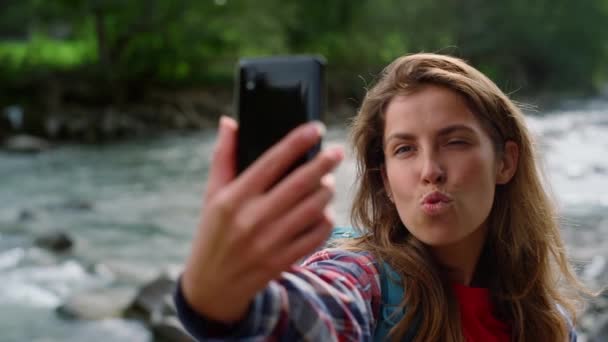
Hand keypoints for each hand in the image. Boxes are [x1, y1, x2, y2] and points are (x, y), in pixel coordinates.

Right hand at [181, 116, 343, 322]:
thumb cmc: (212, 233)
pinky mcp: (282, 261)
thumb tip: (229, 122)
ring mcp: (268, 242)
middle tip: (337, 151)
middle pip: (299, 184)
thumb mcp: (212, 196)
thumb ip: (223, 157)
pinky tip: (324, 210)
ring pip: (312, 209)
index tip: (316, 128)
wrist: (211, 288)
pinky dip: (326, 220)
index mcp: (233, 198)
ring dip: (327, 191)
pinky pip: (315, 235)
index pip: (271, 162)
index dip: (297, 142)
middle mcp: (251, 219)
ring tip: (328, 182)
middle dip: (324, 163)